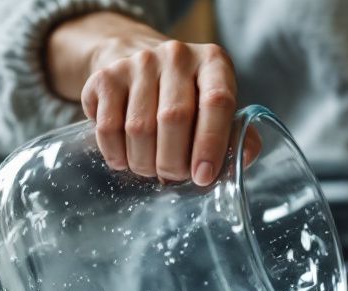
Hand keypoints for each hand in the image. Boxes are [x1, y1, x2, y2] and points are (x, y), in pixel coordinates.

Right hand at [48, 12, 237, 184]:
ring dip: (145, 163)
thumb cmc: (188, 97)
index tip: (203, 177)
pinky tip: (126, 159)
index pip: (216, 102)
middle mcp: (176, 56)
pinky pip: (107, 128)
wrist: (138, 62)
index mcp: (213, 62)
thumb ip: (236, 134)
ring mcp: (138, 63)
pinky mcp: (105, 76)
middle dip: (173, 162)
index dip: (211, 144)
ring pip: (139, 129)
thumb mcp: (218, 109)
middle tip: (175, 176)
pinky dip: (116, 155)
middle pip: (173, 119)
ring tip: (152, 169)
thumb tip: (242, 158)